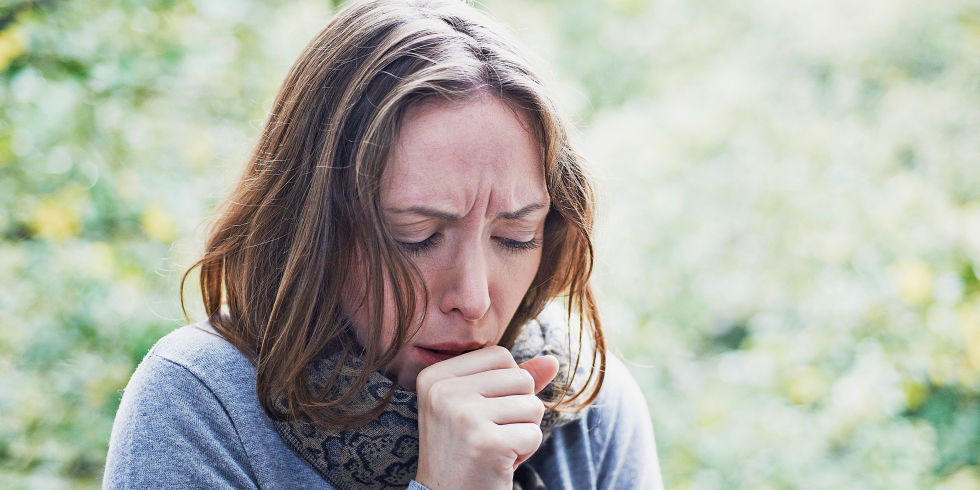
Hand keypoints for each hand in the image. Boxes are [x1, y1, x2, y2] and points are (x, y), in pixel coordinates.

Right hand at [414, 346, 558, 489]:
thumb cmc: (466, 451)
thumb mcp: (479, 407)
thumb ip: (512, 380)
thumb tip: (552, 360)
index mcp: (435, 376)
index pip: (500, 356)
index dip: (507, 385)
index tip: (483, 413)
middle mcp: (443, 392)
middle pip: (520, 378)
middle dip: (519, 409)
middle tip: (492, 434)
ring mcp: (464, 417)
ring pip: (532, 405)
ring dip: (524, 430)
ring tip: (496, 447)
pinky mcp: (487, 443)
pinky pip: (534, 434)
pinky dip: (525, 451)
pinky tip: (500, 462)